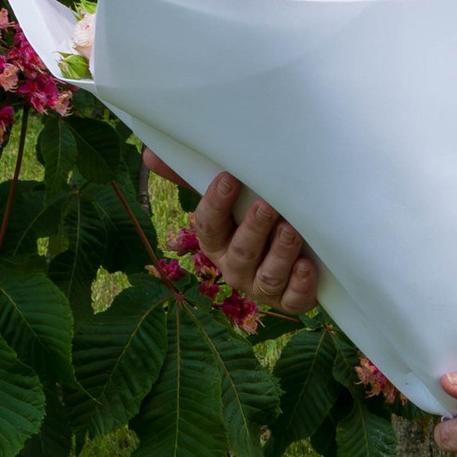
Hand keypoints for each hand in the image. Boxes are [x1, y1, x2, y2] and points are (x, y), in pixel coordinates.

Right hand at [143, 153, 319, 316]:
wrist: (296, 252)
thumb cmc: (253, 219)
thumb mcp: (228, 198)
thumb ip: (195, 176)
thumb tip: (148, 155)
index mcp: (217, 243)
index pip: (209, 226)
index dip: (216, 204)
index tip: (229, 179)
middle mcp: (235, 268)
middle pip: (241, 252)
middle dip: (254, 229)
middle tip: (268, 205)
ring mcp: (261, 287)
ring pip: (268, 276)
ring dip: (280, 253)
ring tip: (292, 230)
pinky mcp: (289, 301)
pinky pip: (293, 299)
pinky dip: (301, 284)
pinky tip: (308, 266)